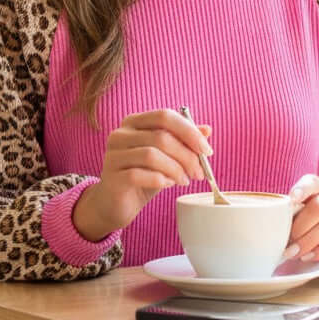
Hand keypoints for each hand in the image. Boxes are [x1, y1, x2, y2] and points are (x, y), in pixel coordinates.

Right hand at [73, 109, 212, 239]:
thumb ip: (183, 141)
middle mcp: (120, 134)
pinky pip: (139, 174)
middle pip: (161, 136)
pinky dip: (159, 180)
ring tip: (184, 180)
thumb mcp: (167, 157)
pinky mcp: (111, 177)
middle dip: (187, 156)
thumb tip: (207, 129)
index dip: (189, 131)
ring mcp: (113, 155)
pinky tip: (167, 185)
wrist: (116, 204)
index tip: (207, 150)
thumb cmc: (143, 176)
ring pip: (151, 155)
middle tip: (199, 172)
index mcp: (134, 122)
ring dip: (175, 169)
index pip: (165, 116)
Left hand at [283, 173, 318, 267]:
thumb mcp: (303, 213)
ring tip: (294, 253)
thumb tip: (269, 227)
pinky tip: (308, 257)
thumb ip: (290, 214)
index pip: (312, 182)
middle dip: (301, 225)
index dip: (301, 189)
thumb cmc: (315, 222)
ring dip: (308, 241)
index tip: (291, 199)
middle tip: (287, 240)